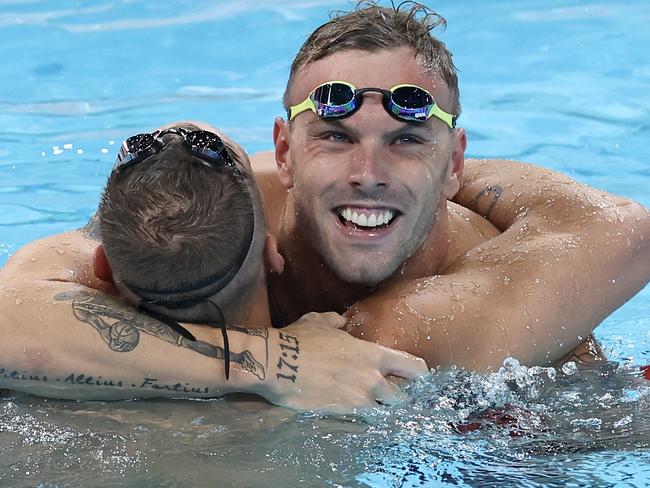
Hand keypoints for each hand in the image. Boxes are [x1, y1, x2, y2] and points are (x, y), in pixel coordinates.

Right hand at [256, 312, 428, 413]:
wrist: (276, 363)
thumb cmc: (299, 338)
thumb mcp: (322, 321)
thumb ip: (338, 323)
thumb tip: (341, 324)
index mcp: (373, 354)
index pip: (413, 367)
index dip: (419, 374)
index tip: (417, 378)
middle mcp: (373, 379)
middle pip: (402, 397)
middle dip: (397, 398)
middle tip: (388, 396)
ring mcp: (358, 400)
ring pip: (383, 413)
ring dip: (379, 411)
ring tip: (371, 408)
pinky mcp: (342, 415)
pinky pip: (362, 421)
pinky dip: (361, 420)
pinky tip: (354, 416)